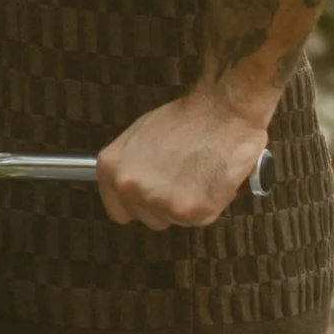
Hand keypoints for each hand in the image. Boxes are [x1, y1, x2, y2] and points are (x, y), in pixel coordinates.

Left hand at [97, 86, 273, 229]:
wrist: (222, 112)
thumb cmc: (187, 119)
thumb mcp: (140, 136)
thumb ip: (130, 165)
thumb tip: (134, 182)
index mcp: (112, 168)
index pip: (118, 210)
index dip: (138, 205)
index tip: (152, 199)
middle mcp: (129, 186)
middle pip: (147, 218)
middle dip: (165, 204)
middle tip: (182, 178)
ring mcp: (157, 201)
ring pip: (174, 220)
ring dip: (188, 205)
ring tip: (198, 175)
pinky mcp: (188, 211)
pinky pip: (199, 219)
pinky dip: (209, 205)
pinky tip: (211, 181)